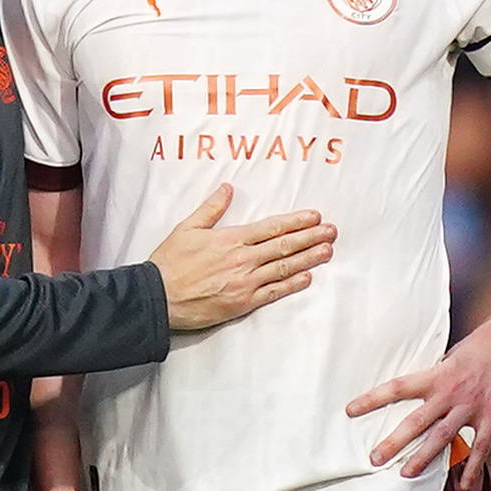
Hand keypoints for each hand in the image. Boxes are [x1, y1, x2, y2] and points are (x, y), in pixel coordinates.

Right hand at [149, 183, 334, 331]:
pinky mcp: (242, 302)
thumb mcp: (187, 228)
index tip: (314, 217)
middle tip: (331, 231)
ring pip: (283, 268)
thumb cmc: (170, 263)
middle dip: (310, 237)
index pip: (271, 227)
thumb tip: (227, 188)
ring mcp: (244, 282)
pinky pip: (272, 292)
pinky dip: (291, 285)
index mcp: (231, 239)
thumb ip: (211, 208)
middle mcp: (242, 259)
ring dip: (308, 259)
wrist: (158, 297)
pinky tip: (307, 278)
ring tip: (326, 251)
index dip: (295, 221)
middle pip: (284, 246)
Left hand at [345, 302, 490, 487]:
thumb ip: (440, 375)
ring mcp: (473, 405)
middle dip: (394, 441)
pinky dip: (471, 468)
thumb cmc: (487, 342)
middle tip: (374, 458)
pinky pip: (481, 447)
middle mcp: (452, 391)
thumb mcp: (455, 355)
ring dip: (423, 458)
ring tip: (405, 474)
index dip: (373, 399)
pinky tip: (462, 484)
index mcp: (439, 373)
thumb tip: (424, 391)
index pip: (398, 387)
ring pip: (443, 437)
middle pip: (417, 421)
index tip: (351, 410)